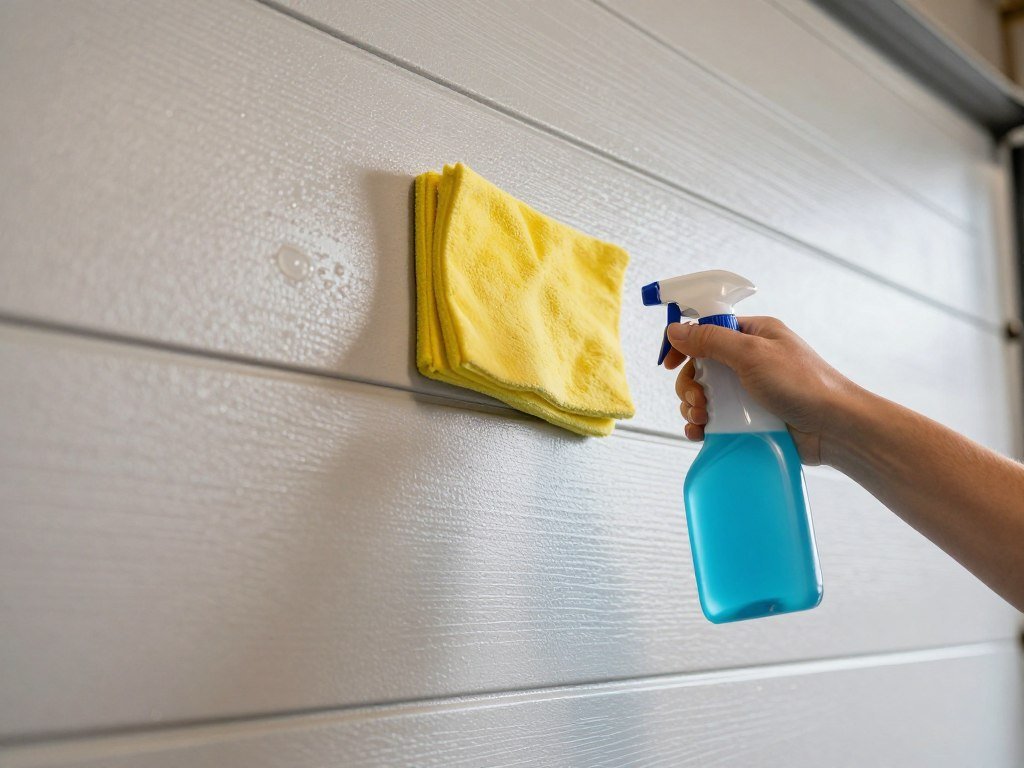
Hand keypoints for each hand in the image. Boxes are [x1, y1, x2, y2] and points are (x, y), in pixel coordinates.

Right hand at [663, 317, 854, 464]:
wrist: (835, 428)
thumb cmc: (803, 384)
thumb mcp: (752, 354)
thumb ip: (711, 340)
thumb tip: (676, 329)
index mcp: (753, 335)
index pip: (707, 331)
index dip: (684, 344)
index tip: (668, 362)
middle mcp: (749, 361)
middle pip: (700, 367)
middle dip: (689, 384)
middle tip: (698, 399)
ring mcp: (749, 392)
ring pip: (704, 395)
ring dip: (693, 406)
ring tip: (702, 418)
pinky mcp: (749, 419)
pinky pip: (715, 420)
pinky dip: (701, 425)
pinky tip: (699, 432)